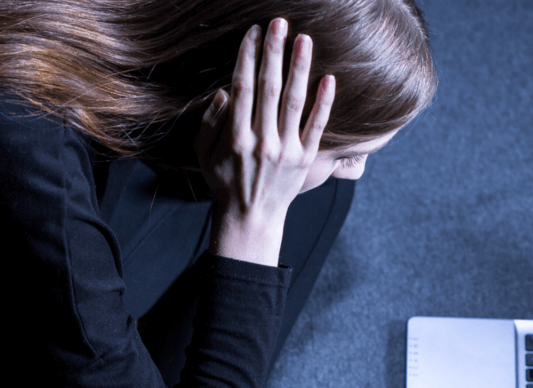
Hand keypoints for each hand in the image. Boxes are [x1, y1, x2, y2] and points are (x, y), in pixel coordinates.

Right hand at [194, 18, 334, 265]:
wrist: (250, 218)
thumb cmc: (224, 181)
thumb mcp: (203, 153)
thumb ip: (210, 122)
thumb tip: (224, 90)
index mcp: (236, 137)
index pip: (243, 87)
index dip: (248, 56)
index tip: (253, 32)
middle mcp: (262, 142)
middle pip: (269, 87)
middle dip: (273, 52)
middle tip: (279, 23)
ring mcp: (286, 151)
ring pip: (295, 102)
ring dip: (300, 68)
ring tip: (304, 40)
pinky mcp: (305, 160)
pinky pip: (317, 127)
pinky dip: (324, 103)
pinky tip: (329, 78)